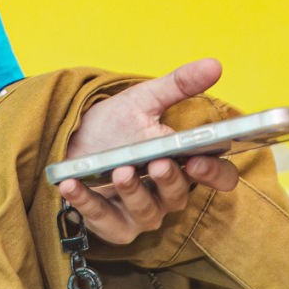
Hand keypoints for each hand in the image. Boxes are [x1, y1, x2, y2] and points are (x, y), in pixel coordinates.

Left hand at [57, 58, 240, 243]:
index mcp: (183, 164)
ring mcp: (140, 212)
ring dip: (133, 193)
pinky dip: (86, 203)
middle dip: (169, 180)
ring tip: (120, 171)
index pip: (217, 177)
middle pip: (180, 196)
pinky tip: (71, 185)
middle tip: (157, 162)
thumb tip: (214, 64)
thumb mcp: (143, 101)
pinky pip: (103, 221)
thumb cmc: (114, 126)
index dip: (213, 173)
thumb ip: (178, 85)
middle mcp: (167, 193)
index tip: (198, 160)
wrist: (73, 140)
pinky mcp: (112, 224)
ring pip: (148, 213)